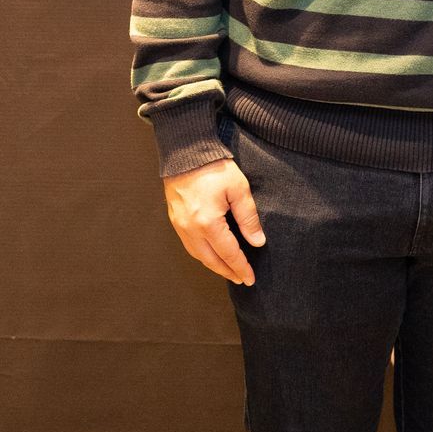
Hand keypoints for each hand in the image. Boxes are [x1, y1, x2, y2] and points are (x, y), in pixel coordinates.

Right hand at [164, 157, 264, 285]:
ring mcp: (180, 225)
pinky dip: (202, 255)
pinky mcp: (175, 219)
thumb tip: (257, 241)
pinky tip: (211, 254)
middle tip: (241, 279)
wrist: (186, 152)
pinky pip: (189, 245)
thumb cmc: (214, 168)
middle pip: (211, 260)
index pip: (228, 254)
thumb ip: (249, 218)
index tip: (250, 278)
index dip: (241, 267)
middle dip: (227, 272)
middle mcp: (191, 229)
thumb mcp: (239, 189)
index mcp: (208, 223)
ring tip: (228, 270)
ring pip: (198, 255)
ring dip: (214, 265)